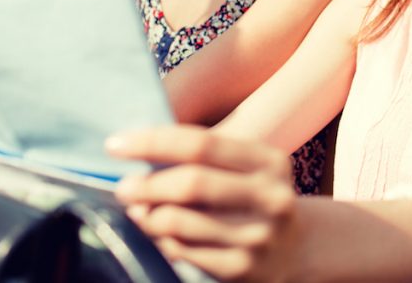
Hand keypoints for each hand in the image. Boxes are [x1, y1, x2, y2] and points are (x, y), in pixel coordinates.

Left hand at [107, 125, 295, 281]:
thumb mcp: (245, 168)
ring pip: (181, 222)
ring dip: (148, 216)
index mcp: (269, 162)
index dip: (153, 142)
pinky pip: (184, 252)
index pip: (202, 145)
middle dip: (147, 184)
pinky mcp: (242, 268)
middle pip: (192, 183)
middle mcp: (270, 197)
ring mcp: (258, 235)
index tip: (116, 144)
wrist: (295, 248)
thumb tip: (139, 156)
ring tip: (138, 211)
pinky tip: (159, 234)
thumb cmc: (252, 197)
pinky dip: (162, 241)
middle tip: (123, 186)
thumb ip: (202, 158)